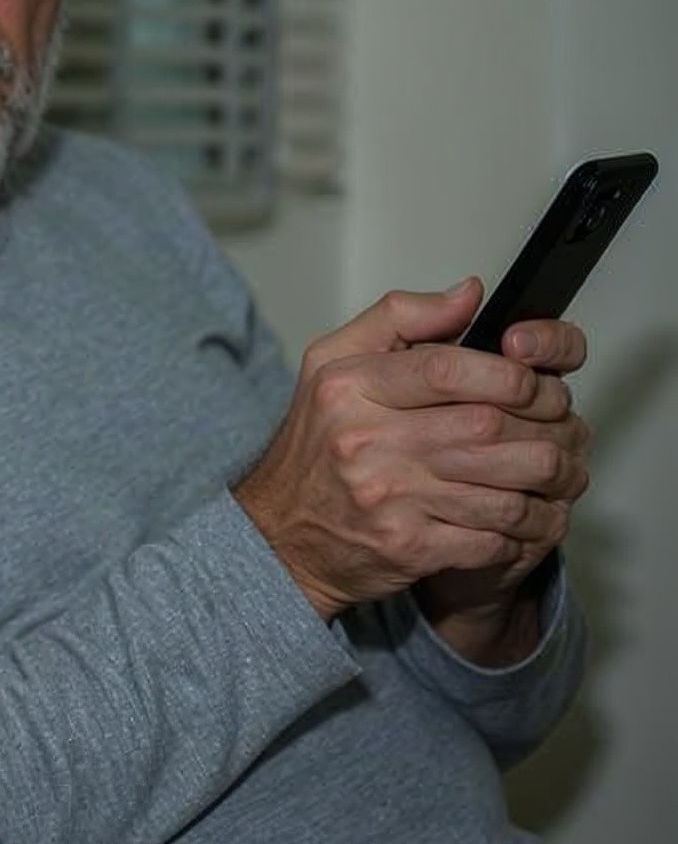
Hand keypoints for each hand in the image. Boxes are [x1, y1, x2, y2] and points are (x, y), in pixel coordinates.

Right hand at [234, 281, 591, 619]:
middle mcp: (364, 441)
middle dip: (545, 429)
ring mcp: (386, 499)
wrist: (279, 535)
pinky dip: (521, 533)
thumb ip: (400, 317)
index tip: (535, 383)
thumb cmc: (316, 448)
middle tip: (564, 429)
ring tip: (555, 474)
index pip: (446, 367)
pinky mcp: (407, 548)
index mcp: (349, 387)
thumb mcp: (332, 363)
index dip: (510, 374)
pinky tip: (522, 518)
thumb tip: (471, 295)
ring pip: (502, 488)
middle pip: (487, 428)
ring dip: (545, 485)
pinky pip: (491, 540)